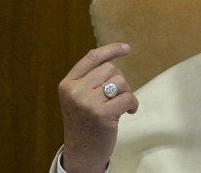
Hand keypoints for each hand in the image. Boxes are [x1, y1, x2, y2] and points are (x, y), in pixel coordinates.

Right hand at [58, 43, 138, 171]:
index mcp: (67, 84)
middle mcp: (75, 91)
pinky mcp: (102, 114)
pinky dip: (133, 104)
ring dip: (126, 93)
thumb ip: (89, 80)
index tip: (126, 48)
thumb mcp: (78, 99)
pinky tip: (129, 112)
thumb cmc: (85, 123)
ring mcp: (87, 102)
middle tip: (116, 96)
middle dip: (120, 80)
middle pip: (110, 69)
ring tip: (120, 105)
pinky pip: (128, 97)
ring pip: (121, 82)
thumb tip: (113, 60)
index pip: (92, 58)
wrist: (82, 152)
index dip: (111, 50)